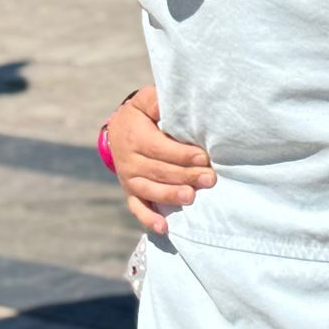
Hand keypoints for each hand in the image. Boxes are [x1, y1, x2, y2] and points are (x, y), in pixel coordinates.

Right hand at [101, 86, 214, 235]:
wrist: (118, 130)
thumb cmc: (141, 114)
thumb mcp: (145, 101)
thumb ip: (157, 101)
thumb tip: (171, 102)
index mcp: (134, 137)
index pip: (158, 148)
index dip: (181, 154)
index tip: (203, 157)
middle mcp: (129, 160)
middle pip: (158, 171)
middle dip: (185, 175)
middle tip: (209, 179)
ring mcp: (129, 179)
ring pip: (150, 190)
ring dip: (171, 195)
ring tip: (191, 197)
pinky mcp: (131, 192)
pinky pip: (138, 208)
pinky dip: (149, 219)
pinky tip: (164, 227)